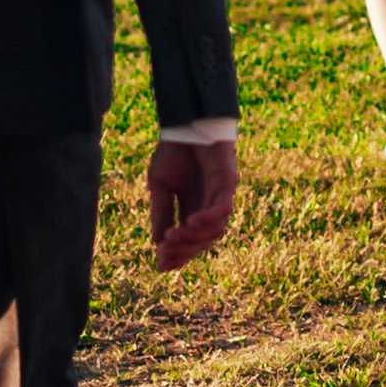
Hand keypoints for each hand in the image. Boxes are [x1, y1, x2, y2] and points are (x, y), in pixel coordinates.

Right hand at [148, 137, 237, 270]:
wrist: (186, 122)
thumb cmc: (174, 151)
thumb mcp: (160, 185)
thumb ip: (161, 211)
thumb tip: (157, 242)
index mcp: (192, 210)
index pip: (189, 241)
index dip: (178, 255)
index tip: (161, 264)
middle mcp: (209, 207)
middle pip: (203, 241)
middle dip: (184, 249)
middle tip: (165, 249)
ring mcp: (221, 196)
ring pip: (215, 230)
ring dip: (194, 236)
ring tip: (174, 234)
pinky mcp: (228, 182)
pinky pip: (223, 208)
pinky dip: (209, 218)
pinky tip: (191, 221)